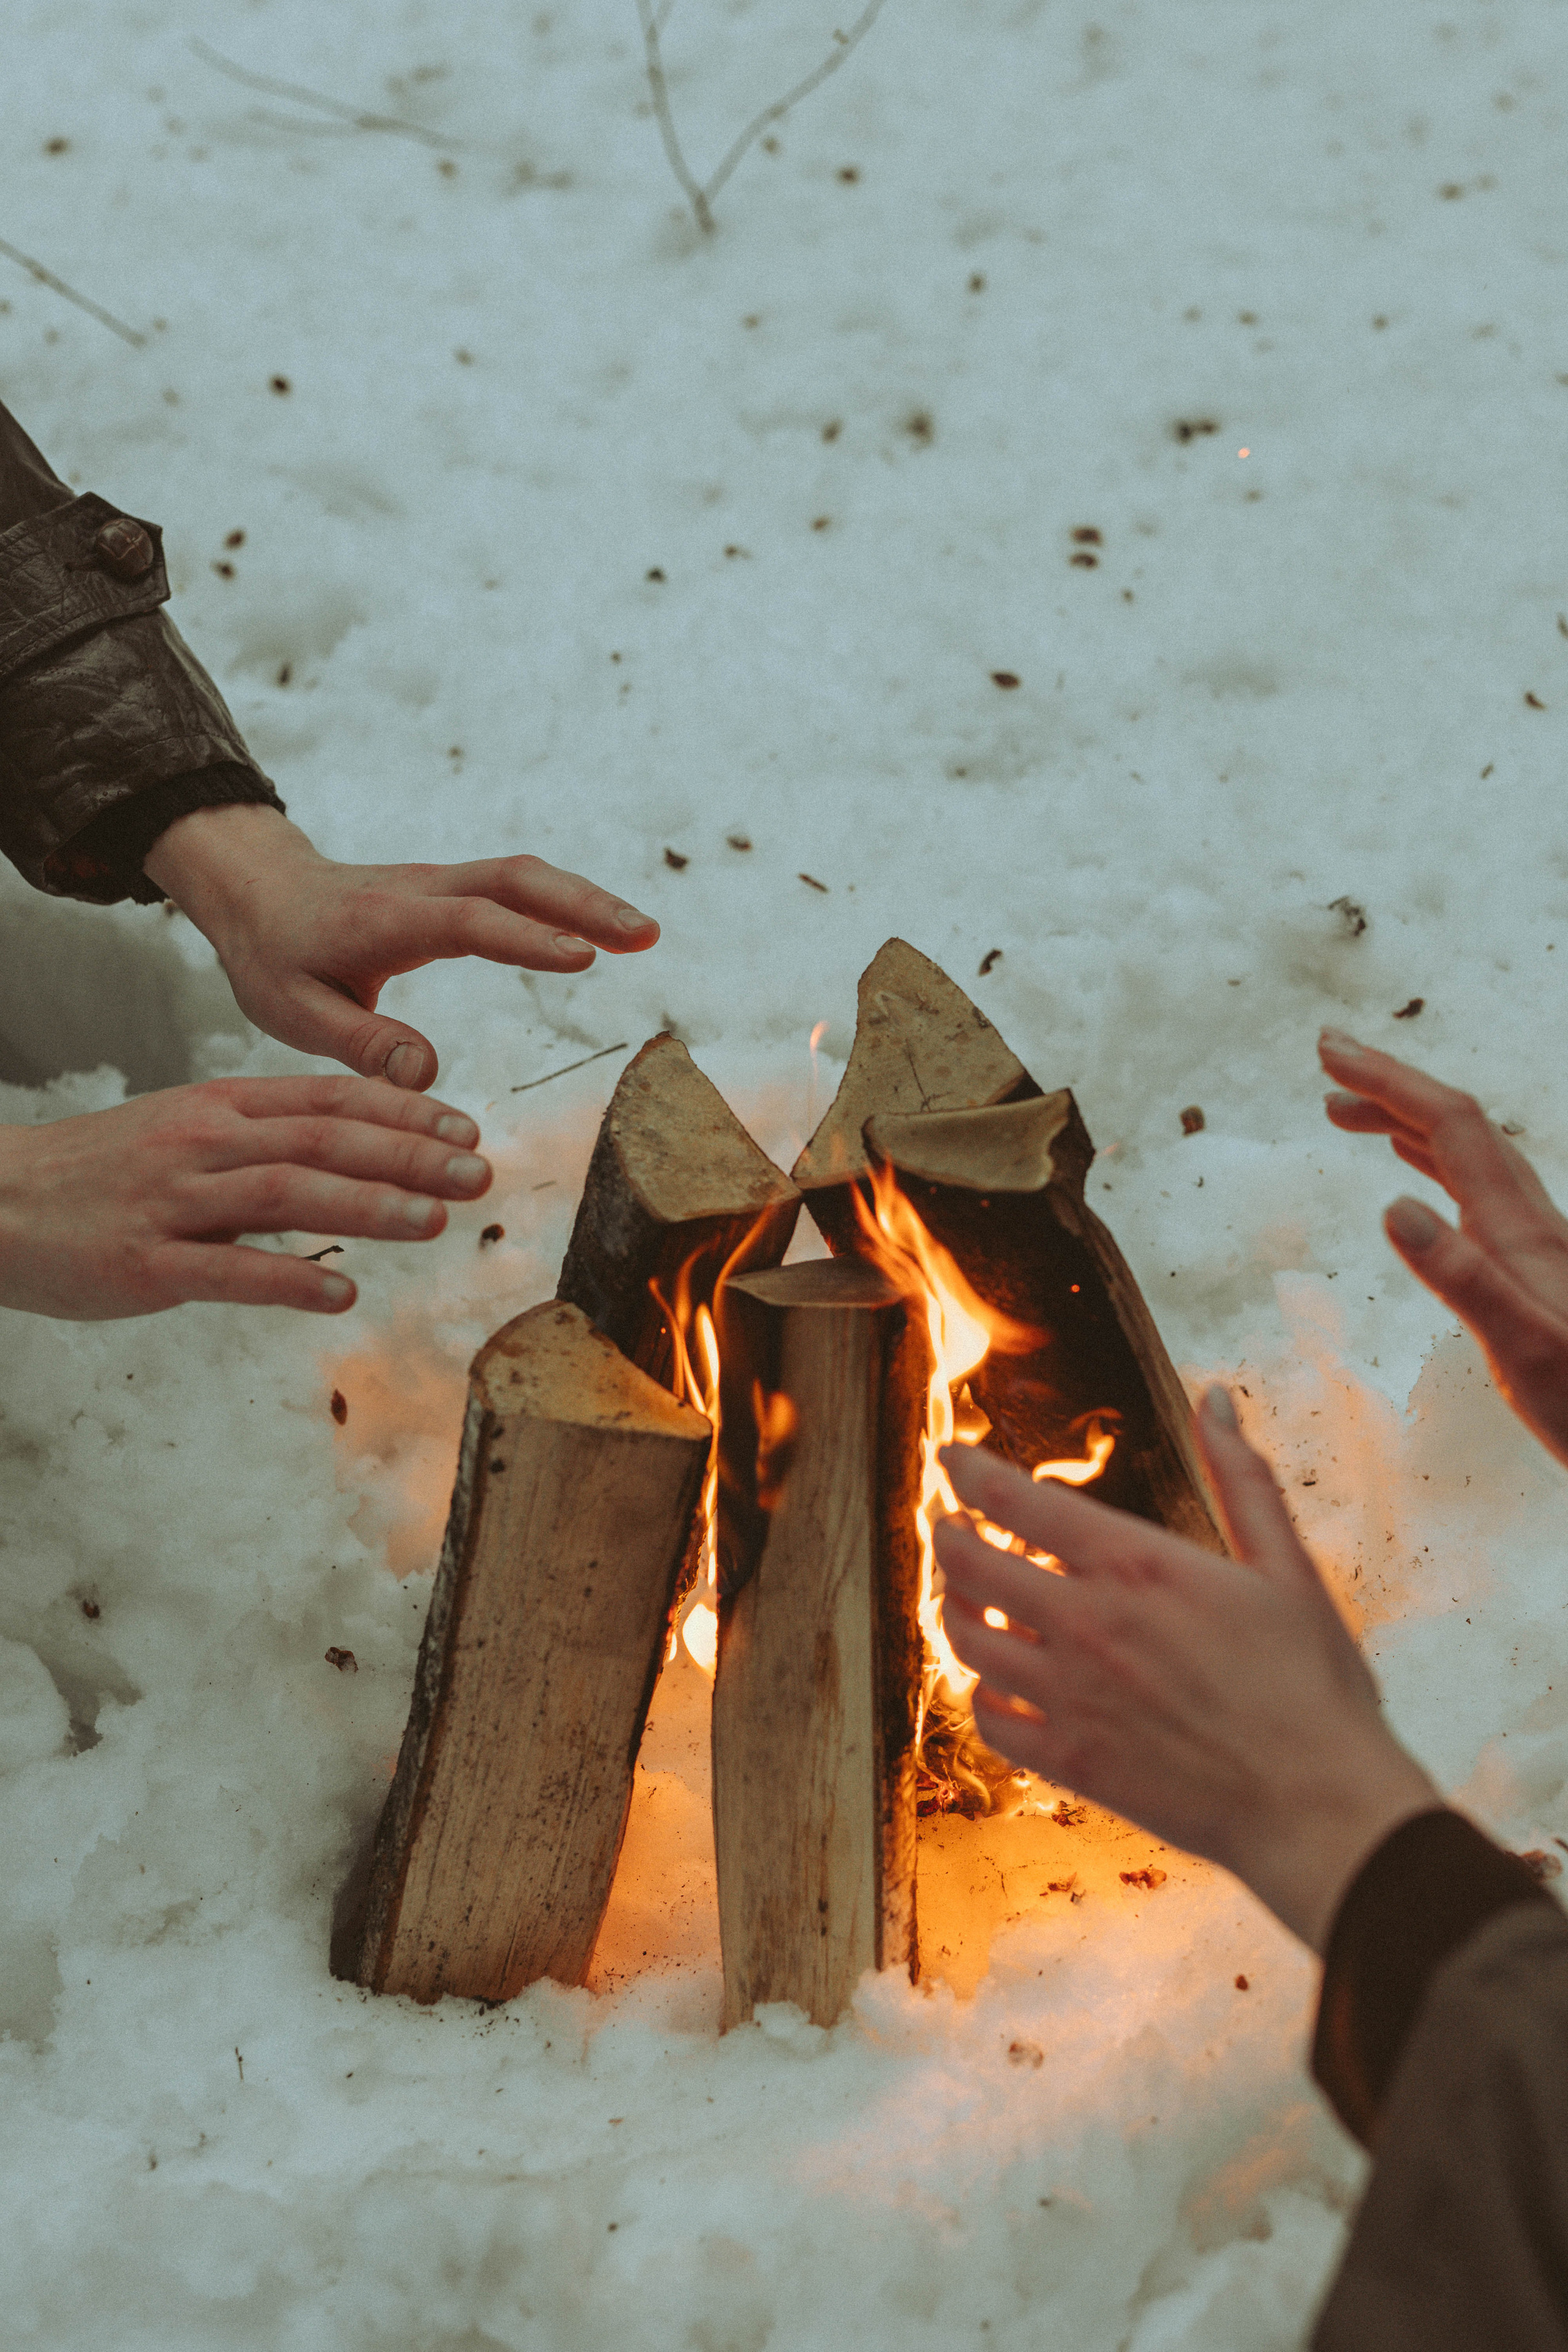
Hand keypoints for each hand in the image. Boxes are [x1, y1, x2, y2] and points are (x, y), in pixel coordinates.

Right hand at [0, 1075, 491, 1317]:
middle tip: (479, 1172)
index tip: (467, 1129)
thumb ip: (271, 1136)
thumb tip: (361, 1146)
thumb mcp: (190, 1130)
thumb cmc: (108, 1173)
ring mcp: (174, 1202)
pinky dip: (288, 1282)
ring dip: (367, 1207)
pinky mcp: (145, 1264)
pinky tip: (341, 1297)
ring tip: (434, 1223)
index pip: (328, 1100)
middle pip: (323, 1140)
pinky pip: (225, 1271)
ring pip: (285, 1195)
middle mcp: (204, 1144)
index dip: (403, 1114)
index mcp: (221, 1108)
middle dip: (408, 1156)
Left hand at [143, 804, 659, 1090]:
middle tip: (645, 935)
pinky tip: (604, 930)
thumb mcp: (292, 1013)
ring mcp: (440, 885)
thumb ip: (360, 1044)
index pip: (465, 922)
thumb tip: (428, 1073)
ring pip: (523, 878)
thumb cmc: (274, 957)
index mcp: (381, 922)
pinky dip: (565, 902)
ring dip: (586, 900)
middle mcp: (419, 891)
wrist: (259, 892)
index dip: (525, 938)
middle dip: (582, 904)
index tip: (583, 956)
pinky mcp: (452, 892)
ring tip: (645, 934)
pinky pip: (516, 888)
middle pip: (513, 881)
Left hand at [932, 1391, 1438, 1952]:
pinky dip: (980, 1695)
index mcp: (1134, 1565)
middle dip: (946, 1535)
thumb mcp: (1285, 1565)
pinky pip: (990, 1722)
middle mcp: (1086, 1623)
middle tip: (945, 1525)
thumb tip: (1215, 1399)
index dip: (967, 1473)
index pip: (1016, 1500)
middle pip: (970, 1566)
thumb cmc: (1310, 1685)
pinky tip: (993, 1683)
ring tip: (960, 1596)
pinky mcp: (1072, 1761)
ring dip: (952, 1609)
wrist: (1314, 1804)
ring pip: (967, 1642)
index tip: (949, 1460)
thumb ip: (1241, 1477)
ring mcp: (1071, 1696)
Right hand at [1320, 1028, 1567, 1468]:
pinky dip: (1434, 1159)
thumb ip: (1462, 1279)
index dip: (1390, 1081)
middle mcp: (1529, 1221)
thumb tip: (1392, 1207)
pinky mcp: (1530, 1265)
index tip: (1328, 1054)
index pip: (1451, 1125)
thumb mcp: (1523, 1352)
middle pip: (1460, 1123)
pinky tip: (1414, 1171)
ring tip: (1348, 1110)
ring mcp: (1533, 1241)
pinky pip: (1476, 1187)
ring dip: (1407, 1117)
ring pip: (1468, 1152)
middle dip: (1392, 1082)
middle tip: (1326, 1058)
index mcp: (1518, 1229)